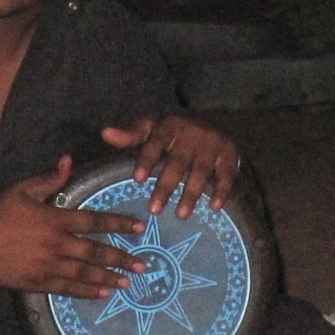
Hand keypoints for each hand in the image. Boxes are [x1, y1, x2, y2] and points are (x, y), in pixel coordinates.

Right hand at [0, 157, 144, 298]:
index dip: (118, 224)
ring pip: (85, 273)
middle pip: (95, 252)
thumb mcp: (22, 190)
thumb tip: (69, 160)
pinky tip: (102, 293)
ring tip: (128, 282)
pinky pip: (67, 288)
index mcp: (54, 219)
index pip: (94, 221)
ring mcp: (48, 266)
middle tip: (143, 265)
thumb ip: (49, 179)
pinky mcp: (38, 283)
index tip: (139, 228)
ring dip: (109, 278)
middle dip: (122, 258)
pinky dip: (86, 291)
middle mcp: (55, 244)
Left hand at [102, 115, 238, 218]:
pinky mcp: (229, 155)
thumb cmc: (175, 131)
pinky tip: (214, 207)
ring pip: (201, 170)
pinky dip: (221, 190)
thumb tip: (105, 134)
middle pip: (178, 162)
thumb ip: (130, 135)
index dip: (147, 160)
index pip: (156, 142)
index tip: (136, 180)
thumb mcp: (152, 128)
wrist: (217, 119)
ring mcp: (212, 144)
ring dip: (191, 193)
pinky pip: (227, 174)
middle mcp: (192, 134)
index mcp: (169, 127)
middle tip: (154, 210)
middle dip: (166, 186)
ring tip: (181, 215)